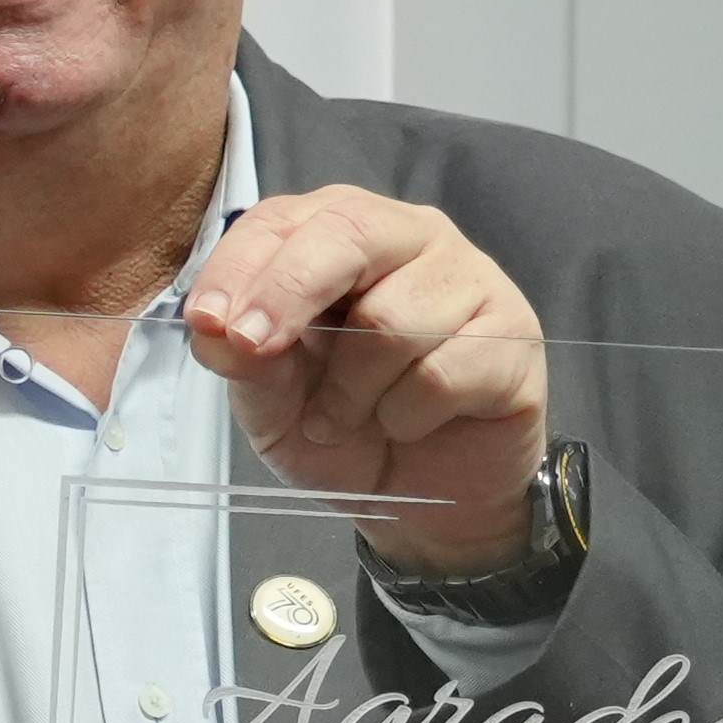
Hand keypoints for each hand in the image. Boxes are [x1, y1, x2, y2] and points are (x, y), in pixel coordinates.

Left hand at [182, 191, 546, 569]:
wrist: (427, 503)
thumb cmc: (347, 434)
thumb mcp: (274, 407)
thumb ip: (246, 364)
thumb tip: (216, 330)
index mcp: (339, 234)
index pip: (283, 220)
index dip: (241, 267)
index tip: (209, 323)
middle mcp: (408, 237)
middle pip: (348, 233)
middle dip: (288, 294)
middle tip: (256, 349)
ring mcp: (469, 278)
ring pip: (391, 318)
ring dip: (350, 391)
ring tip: (346, 419)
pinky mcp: (513, 333)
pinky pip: (441, 373)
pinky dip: (405, 417)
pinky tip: (407, 425)